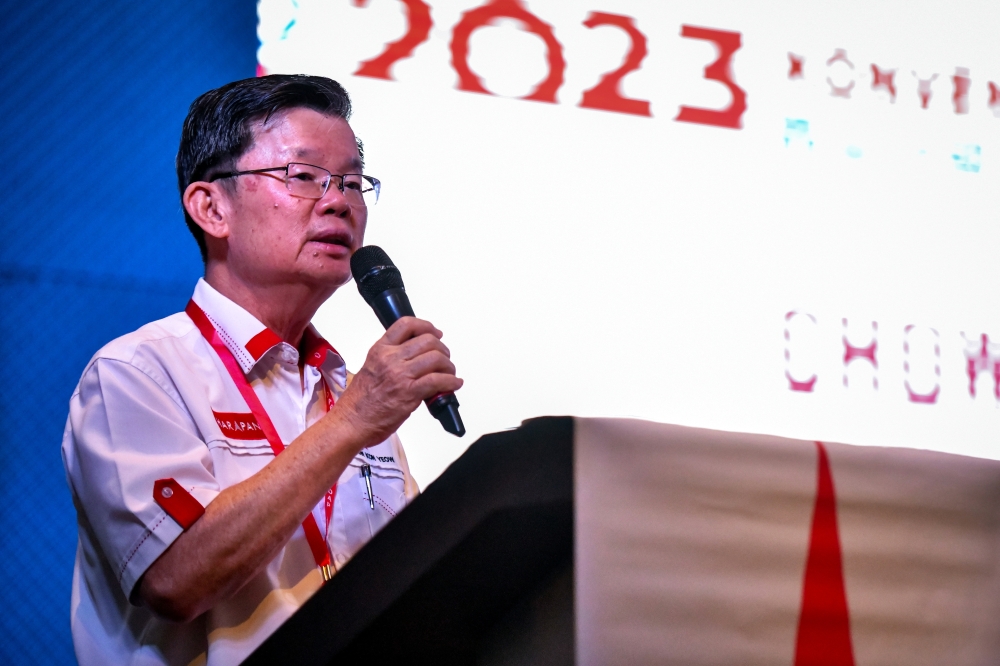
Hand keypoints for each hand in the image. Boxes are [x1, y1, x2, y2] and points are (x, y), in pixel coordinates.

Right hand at [332, 317, 462, 447]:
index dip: (426, 326)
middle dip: (442, 349)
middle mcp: (391, 358)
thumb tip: (415, 358)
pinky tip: (454, 384)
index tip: (435, 332)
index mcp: (380, 350)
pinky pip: (439, 380)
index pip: (406, 325)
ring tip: (449, 373)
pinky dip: (451, 382)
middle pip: (427, 341)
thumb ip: (391, 359)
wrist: (352, 421)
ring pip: (436, 358)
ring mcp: (401, 375)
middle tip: (445, 358)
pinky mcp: (410, 392)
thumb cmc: (359, 401)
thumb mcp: (371, 368)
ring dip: (449, 365)